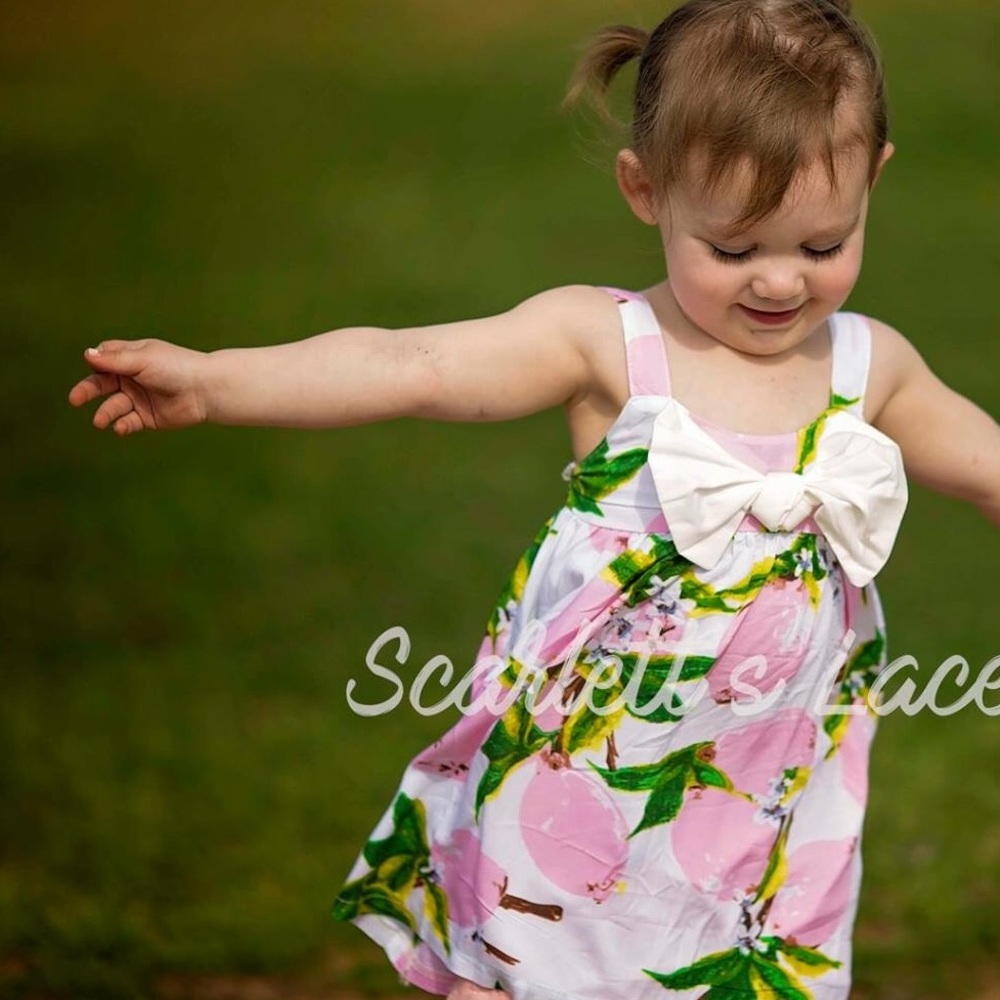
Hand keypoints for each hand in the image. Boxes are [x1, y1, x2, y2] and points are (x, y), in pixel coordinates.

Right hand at [68, 338, 209, 434]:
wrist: (205, 390)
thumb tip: (86, 354)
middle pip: (102, 384)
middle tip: (75, 399)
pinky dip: (122, 426)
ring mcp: (139, 399)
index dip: (97, 363)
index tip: (94, 366)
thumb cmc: (176, 367)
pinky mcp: (147, 418)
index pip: (104, 358)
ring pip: (114, 406)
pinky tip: (121, 427)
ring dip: (105, 413)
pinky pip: (129, 423)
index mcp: (131, 358)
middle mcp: (133, 378)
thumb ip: (114, 359)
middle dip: (88, 391)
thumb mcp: (143, 360)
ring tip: (100, 421)